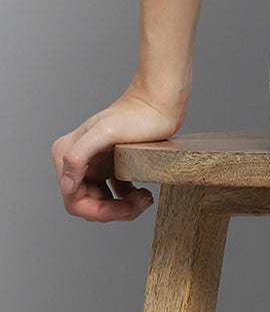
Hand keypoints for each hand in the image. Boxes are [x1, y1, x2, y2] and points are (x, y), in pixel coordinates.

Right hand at [51, 87, 184, 221]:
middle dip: (115, 210)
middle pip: (89, 203)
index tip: (123, 209)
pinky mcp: (113, 164)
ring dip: (123, 207)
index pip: (74, 200)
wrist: (161, 101)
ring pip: (103, 200)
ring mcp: (96, 162)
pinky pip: (115, 192)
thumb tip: (67, 186)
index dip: (97, 211)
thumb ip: (77, 156)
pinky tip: (143, 193)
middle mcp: (78, 159)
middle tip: (142, 202)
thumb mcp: (105, 132)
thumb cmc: (137, 113)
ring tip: (145, 198)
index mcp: (67, 152)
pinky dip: (127, 199)